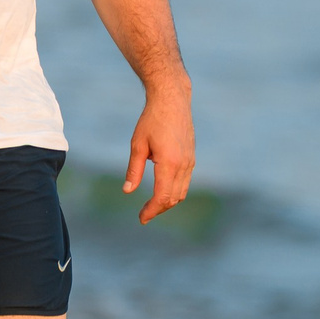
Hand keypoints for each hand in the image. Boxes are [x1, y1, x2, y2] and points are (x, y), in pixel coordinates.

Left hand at [123, 82, 194, 223]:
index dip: (152, 210)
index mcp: (169, 163)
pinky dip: (174, 191)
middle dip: (159, 209)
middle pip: (173, 198)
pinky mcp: (191, 157)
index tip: (142, 218)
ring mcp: (190, 161)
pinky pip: (185, 182)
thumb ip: (134, 169)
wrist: (172, 100)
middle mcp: (183, 165)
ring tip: (152, 205)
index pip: (162, 196)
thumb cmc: (152, 120)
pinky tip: (162, 189)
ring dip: (168, 202)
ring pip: (182, 192)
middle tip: (144, 214)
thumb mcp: (137, 144)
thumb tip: (127, 191)